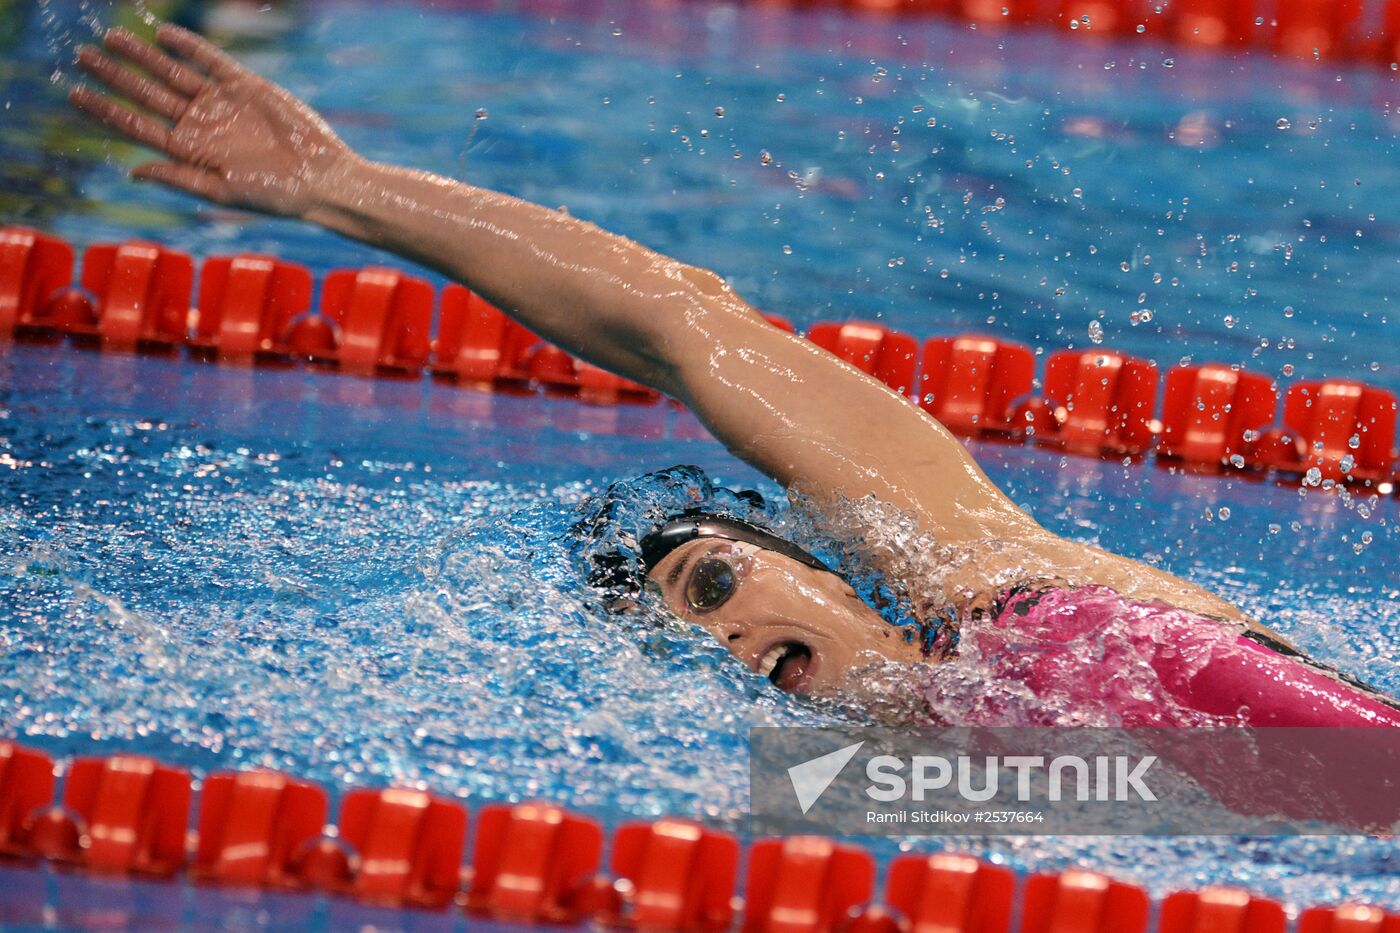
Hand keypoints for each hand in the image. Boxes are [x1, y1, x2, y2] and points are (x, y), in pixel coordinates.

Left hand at [70, 23, 356, 218]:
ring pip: (172, 74)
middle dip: (115, 76)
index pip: (137, 126)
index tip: (74, 93)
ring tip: (112, 39)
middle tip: (83, 56)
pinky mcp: (246, 87)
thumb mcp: (221, 192)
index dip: (105, 110)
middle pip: (147, 95)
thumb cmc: (275, 196)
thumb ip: (178, 177)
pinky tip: (162, 35)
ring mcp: (222, 104)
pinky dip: (187, 47)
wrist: (321, 178)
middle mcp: (201, 125)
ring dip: (143, 57)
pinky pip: (210, 61)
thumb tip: (132, 170)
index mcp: (190, 152)